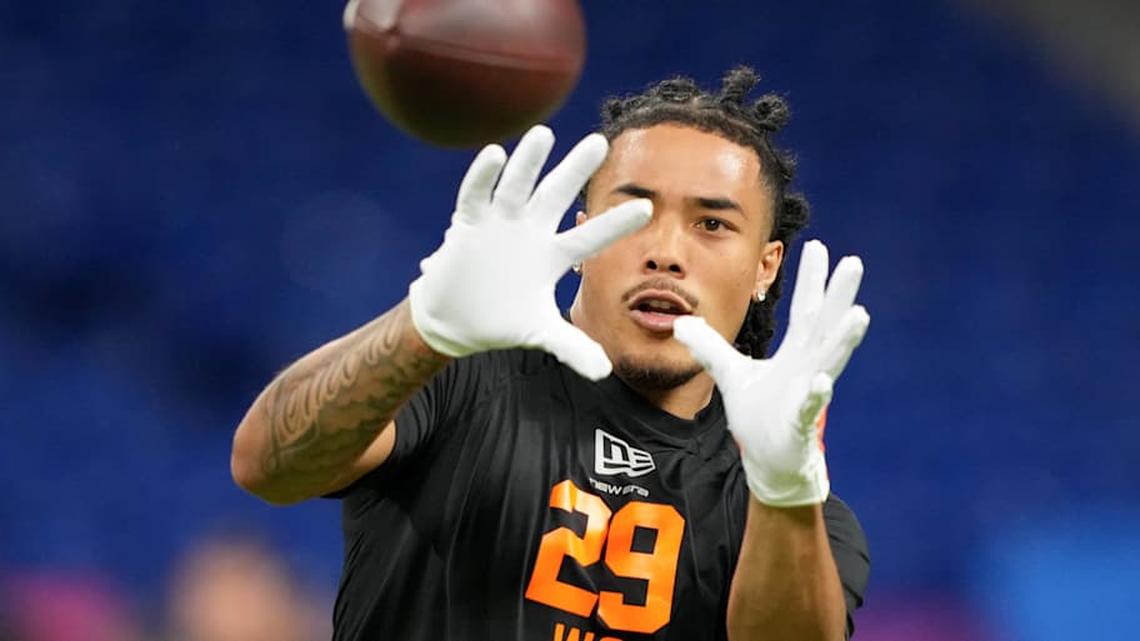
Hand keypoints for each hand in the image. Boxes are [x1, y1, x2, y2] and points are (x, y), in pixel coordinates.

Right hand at [408, 125, 652, 379]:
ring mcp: (500, 225)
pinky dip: (483, 177)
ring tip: (544, 134)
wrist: (456, 320)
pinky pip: (476, 196)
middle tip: (599, 142)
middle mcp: (530, 232)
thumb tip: (605, 371)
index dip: (616, 224)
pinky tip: (495, 154)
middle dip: (575, 170)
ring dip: (529, 162)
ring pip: (518, 187)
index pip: (590, 237)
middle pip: (556, 195)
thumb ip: (571, 347)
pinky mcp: (468, 226)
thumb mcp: (540, 333)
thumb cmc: (503, 320)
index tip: (647, 207)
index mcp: (553, 256)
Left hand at [672, 240, 869, 505]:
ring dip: (843, 339)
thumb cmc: (759, 415)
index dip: (811, 279)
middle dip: (839, 295)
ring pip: (829, 361)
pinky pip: (810, 407)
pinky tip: (821, 382)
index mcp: (796, 352)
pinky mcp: (800, 422)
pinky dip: (815, 395)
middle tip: (854, 263)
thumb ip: (709, 346)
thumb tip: (681, 322)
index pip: (806, 309)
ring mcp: (808, 393)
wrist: (769, 460)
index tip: (818, 246)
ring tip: (858, 314)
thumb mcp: (730, 373)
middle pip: (826, 325)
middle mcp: (808, 367)